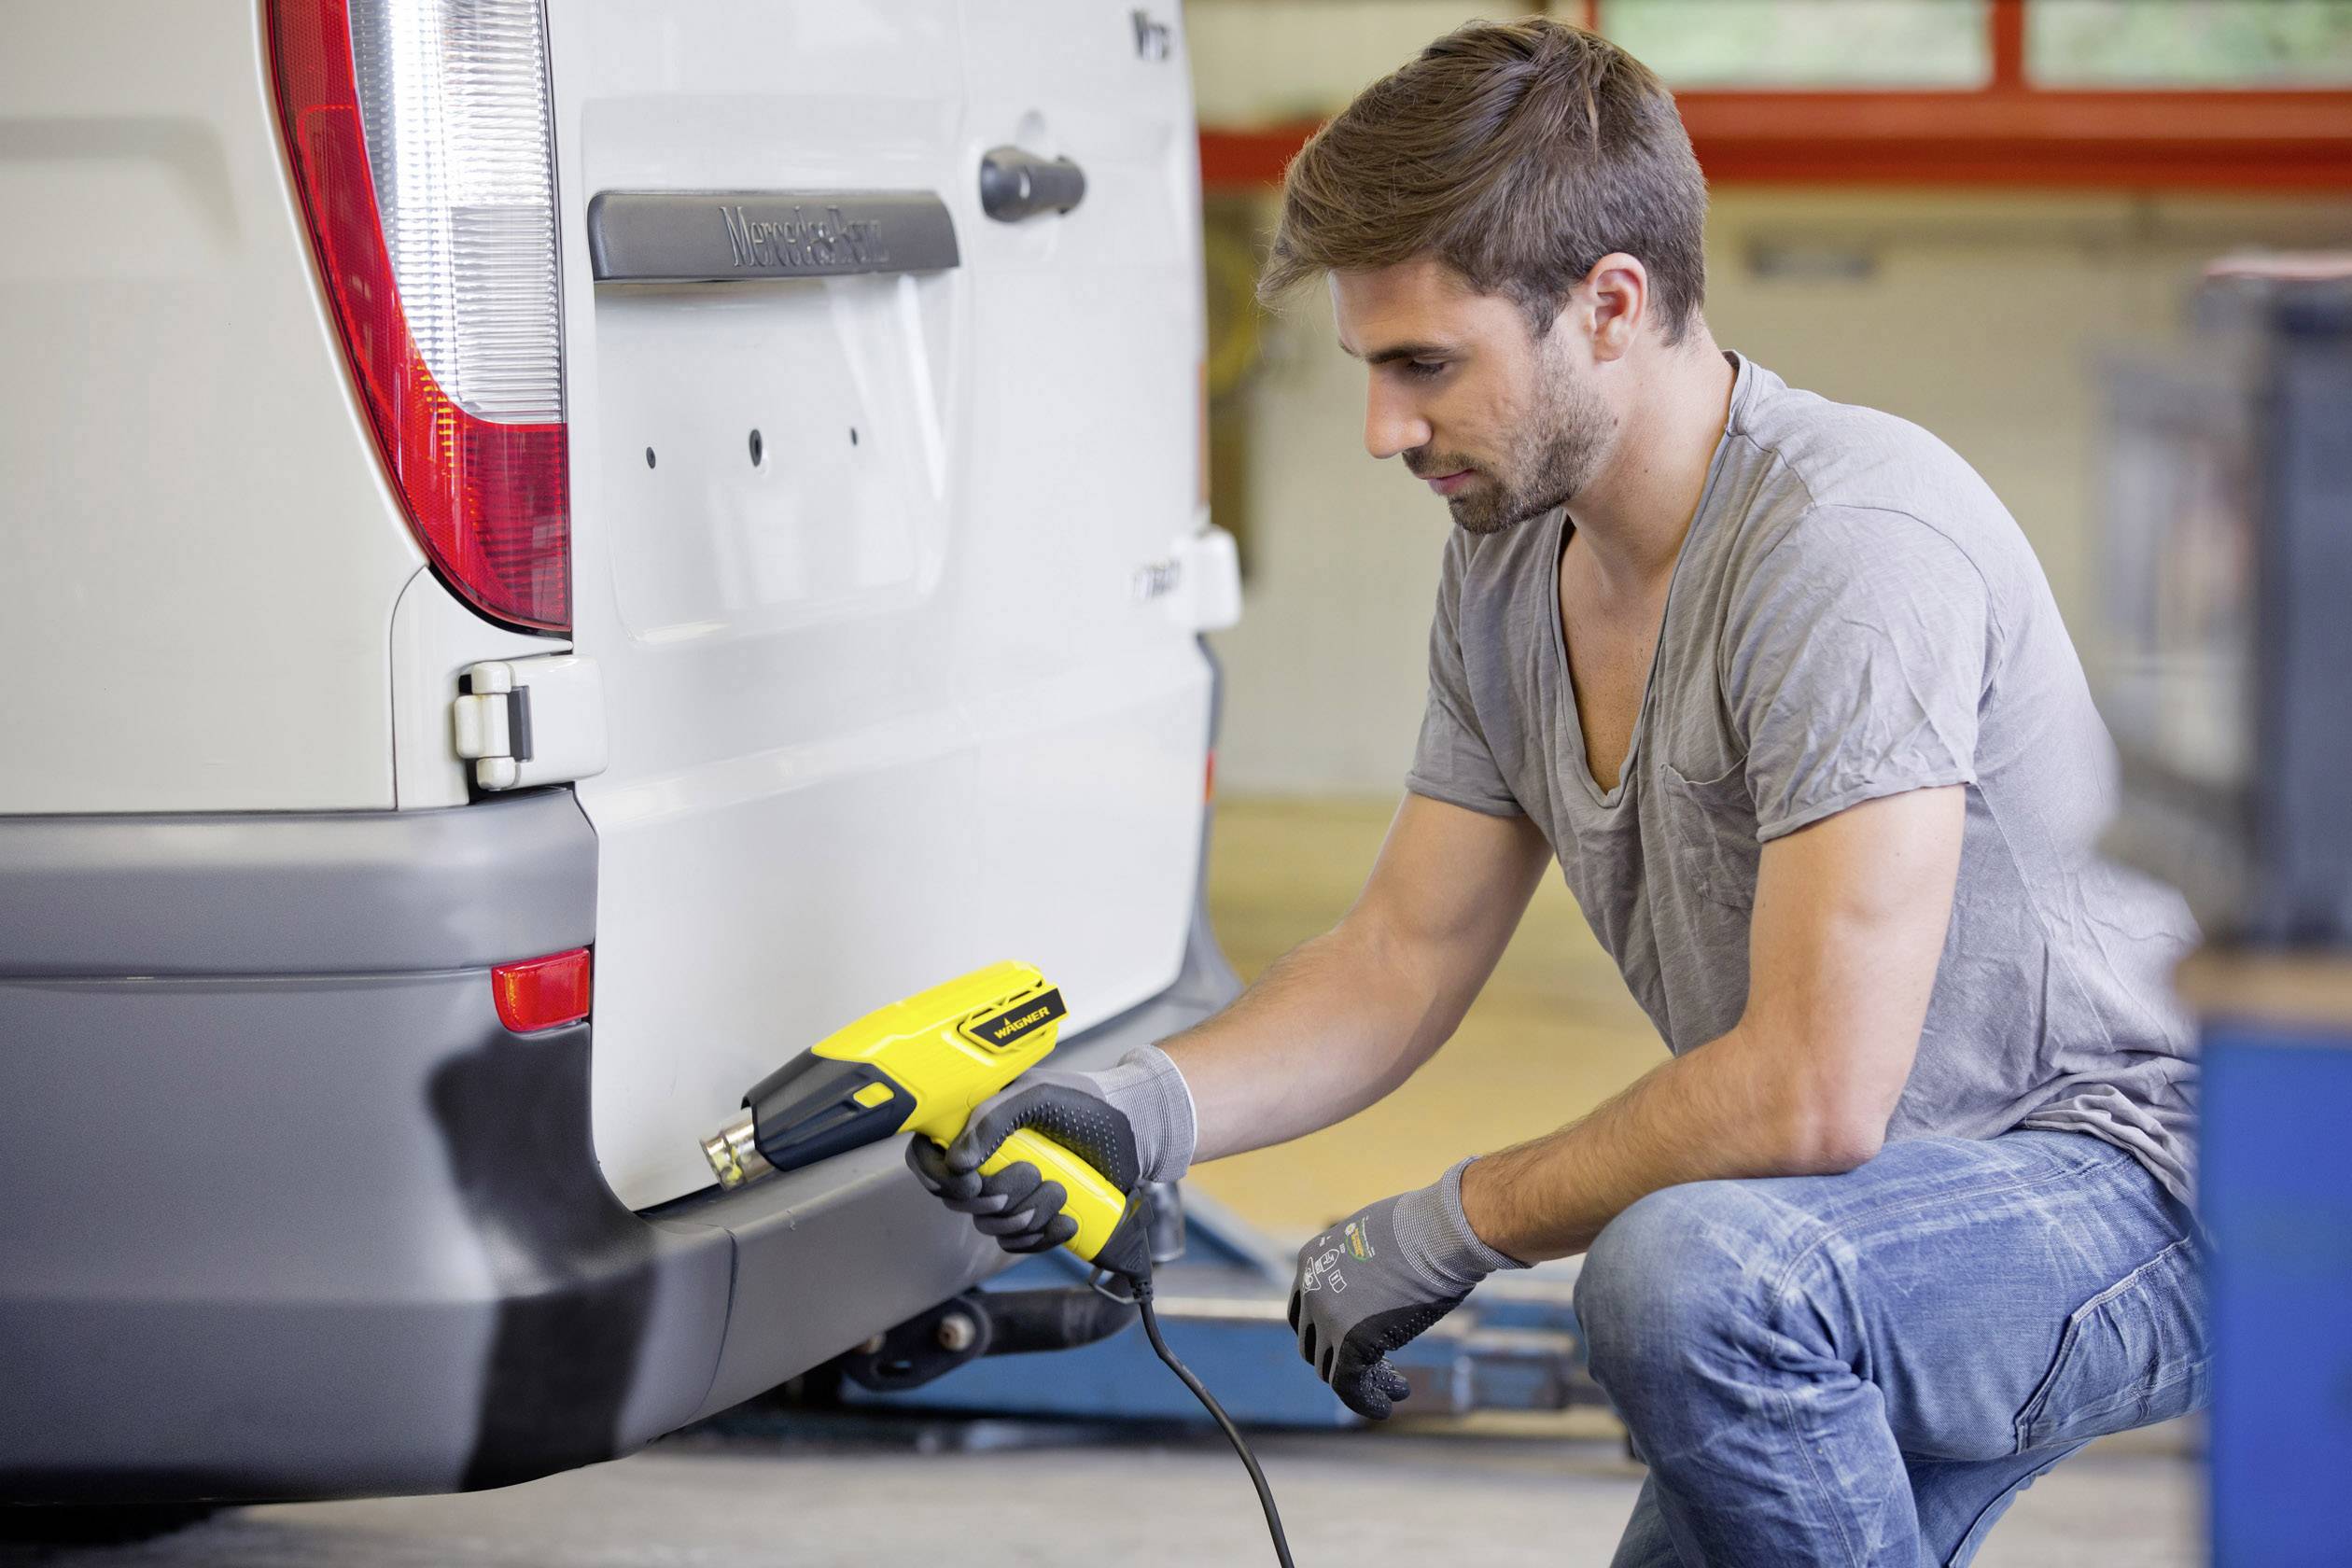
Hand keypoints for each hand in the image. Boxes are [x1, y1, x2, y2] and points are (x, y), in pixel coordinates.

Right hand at [905, 1044, 1195, 1253]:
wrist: (1136, 1133)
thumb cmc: (1088, 1104)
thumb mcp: (1040, 1096)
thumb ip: (993, 1117)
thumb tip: (956, 1163)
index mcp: (976, 1122)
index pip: (927, 1154)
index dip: (937, 1176)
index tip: (972, 1181)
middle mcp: (986, 1158)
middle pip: (958, 1199)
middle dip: (997, 1197)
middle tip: (1035, 1175)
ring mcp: (1009, 1189)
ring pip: (990, 1225)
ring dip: (1027, 1215)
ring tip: (1062, 1191)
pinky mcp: (1033, 1215)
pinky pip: (1017, 1243)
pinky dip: (1041, 1238)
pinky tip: (1068, 1222)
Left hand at [1287, 1158, 1527, 1418]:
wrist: (1439, 1232)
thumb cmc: (1424, 1230)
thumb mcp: (1377, 1241)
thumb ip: (1362, 1268)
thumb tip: (1374, 1289)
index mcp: (1312, 1260)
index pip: (1305, 1311)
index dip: (1327, 1334)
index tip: (1352, 1346)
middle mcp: (1310, 1289)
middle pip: (1314, 1342)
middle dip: (1342, 1360)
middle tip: (1378, 1370)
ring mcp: (1326, 1316)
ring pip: (1330, 1367)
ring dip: (1361, 1381)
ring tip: (1394, 1388)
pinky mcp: (1349, 1342)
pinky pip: (1347, 1384)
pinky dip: (1363, 1401)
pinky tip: (1384, 1407)